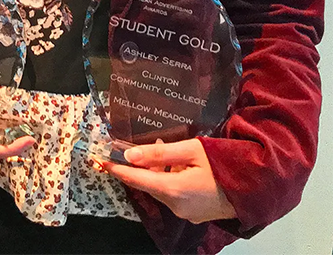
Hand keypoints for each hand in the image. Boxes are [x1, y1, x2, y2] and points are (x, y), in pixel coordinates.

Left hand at [104, 138, 236, 222]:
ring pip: (161, 190)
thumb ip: (159, 154)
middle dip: (141, 167)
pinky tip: (180, 167)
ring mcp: (186, 212)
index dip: (116, 169)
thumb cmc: (227, 163)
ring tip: (166, 153)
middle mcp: (176, 206)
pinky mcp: (195, 213)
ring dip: (158, 173)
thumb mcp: (192, 150)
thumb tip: (129, 155)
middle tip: (141, 147)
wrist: (260, 186)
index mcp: (173, 190)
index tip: (100, 160)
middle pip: (148, 184)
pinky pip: (174, 195)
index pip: (135, 179)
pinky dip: (170, 181)